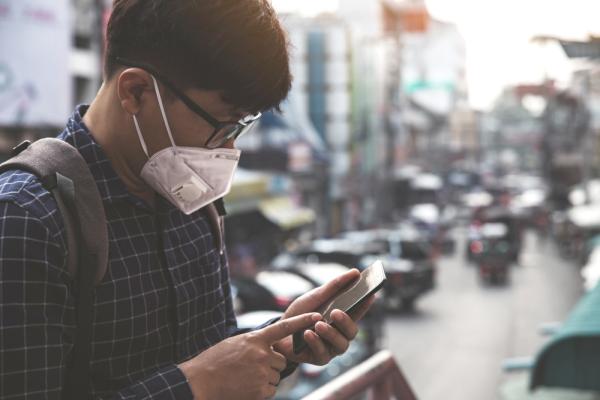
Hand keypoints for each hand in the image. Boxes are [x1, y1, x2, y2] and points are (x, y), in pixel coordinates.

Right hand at [179, 312, 321, 399]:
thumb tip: (270, 347)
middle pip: (281, 360)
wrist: (200, 381)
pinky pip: (270, 390)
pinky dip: (261, 390)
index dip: (303, 320)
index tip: (318, 315)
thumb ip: (255, 343)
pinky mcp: (261, 390)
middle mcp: (262, 354)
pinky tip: (245, 387)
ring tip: (244, 377)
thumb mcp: (235, 343)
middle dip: (271, 364)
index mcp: (255, 339)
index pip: (284, 327)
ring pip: (275, 375)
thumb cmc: (215, 361)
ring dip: (265, 378)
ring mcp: (262, 372)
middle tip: (251, 367)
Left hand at [273, 269, 375, 365]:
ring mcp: (331, 348)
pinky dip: (315, 342)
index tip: (371, 295)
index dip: (365, 305)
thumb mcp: (315, 296)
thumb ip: (334, 286)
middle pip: (352, 332)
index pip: (358, 312)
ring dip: (330, 333)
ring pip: (341, 345)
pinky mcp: (319, 358)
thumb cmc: (300, 313)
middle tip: (336, 312)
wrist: (278, 331)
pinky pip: (323, 354)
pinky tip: (307, 333)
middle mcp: (340, 334)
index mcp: (341, 318)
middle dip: (346, 322)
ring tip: (318, 324)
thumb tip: (355, 272)